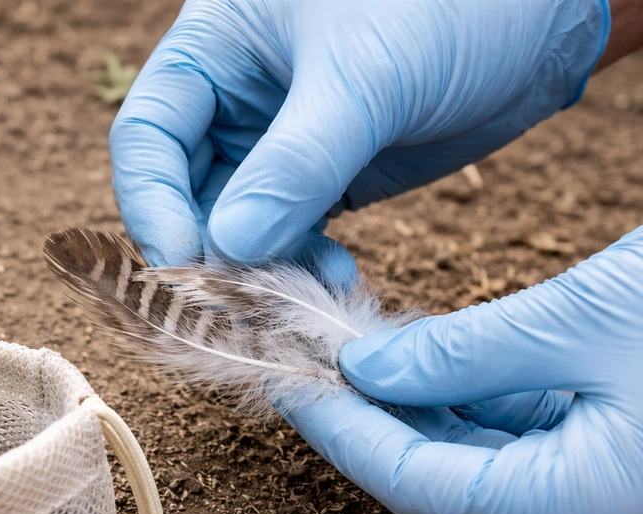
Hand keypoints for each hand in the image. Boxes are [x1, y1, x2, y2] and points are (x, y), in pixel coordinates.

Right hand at [110, 0, 608, 267]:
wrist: (543, 15)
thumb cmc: (450, 2)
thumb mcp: (365, 75)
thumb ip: (295, 164)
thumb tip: (230, 248)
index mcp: (217, 47)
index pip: (149, 135)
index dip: (154, 204)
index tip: (184, 265)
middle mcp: (236, 99)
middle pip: (185, 191)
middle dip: (211, 250)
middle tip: (240, 303)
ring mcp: (279, 145)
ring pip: (237, 225)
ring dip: (259, 270)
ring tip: (295, 299)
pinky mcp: (325, 181)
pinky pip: (290, 237)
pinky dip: (300, 268)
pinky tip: (332, 282)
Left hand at [278, 227, 642, 513]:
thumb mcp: (584, 321)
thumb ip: (463, 353)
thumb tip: (364, 366)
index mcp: (577, 512)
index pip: (412, 483)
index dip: (340, 432)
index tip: (289, 385)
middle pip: (439, 479)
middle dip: (372, 416)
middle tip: (312, 362)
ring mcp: (606, 511)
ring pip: (479, 464)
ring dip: (419, 408)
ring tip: (358, 352)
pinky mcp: (619, 477)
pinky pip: (524, 449)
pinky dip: (475, 405)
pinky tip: (430, 359)